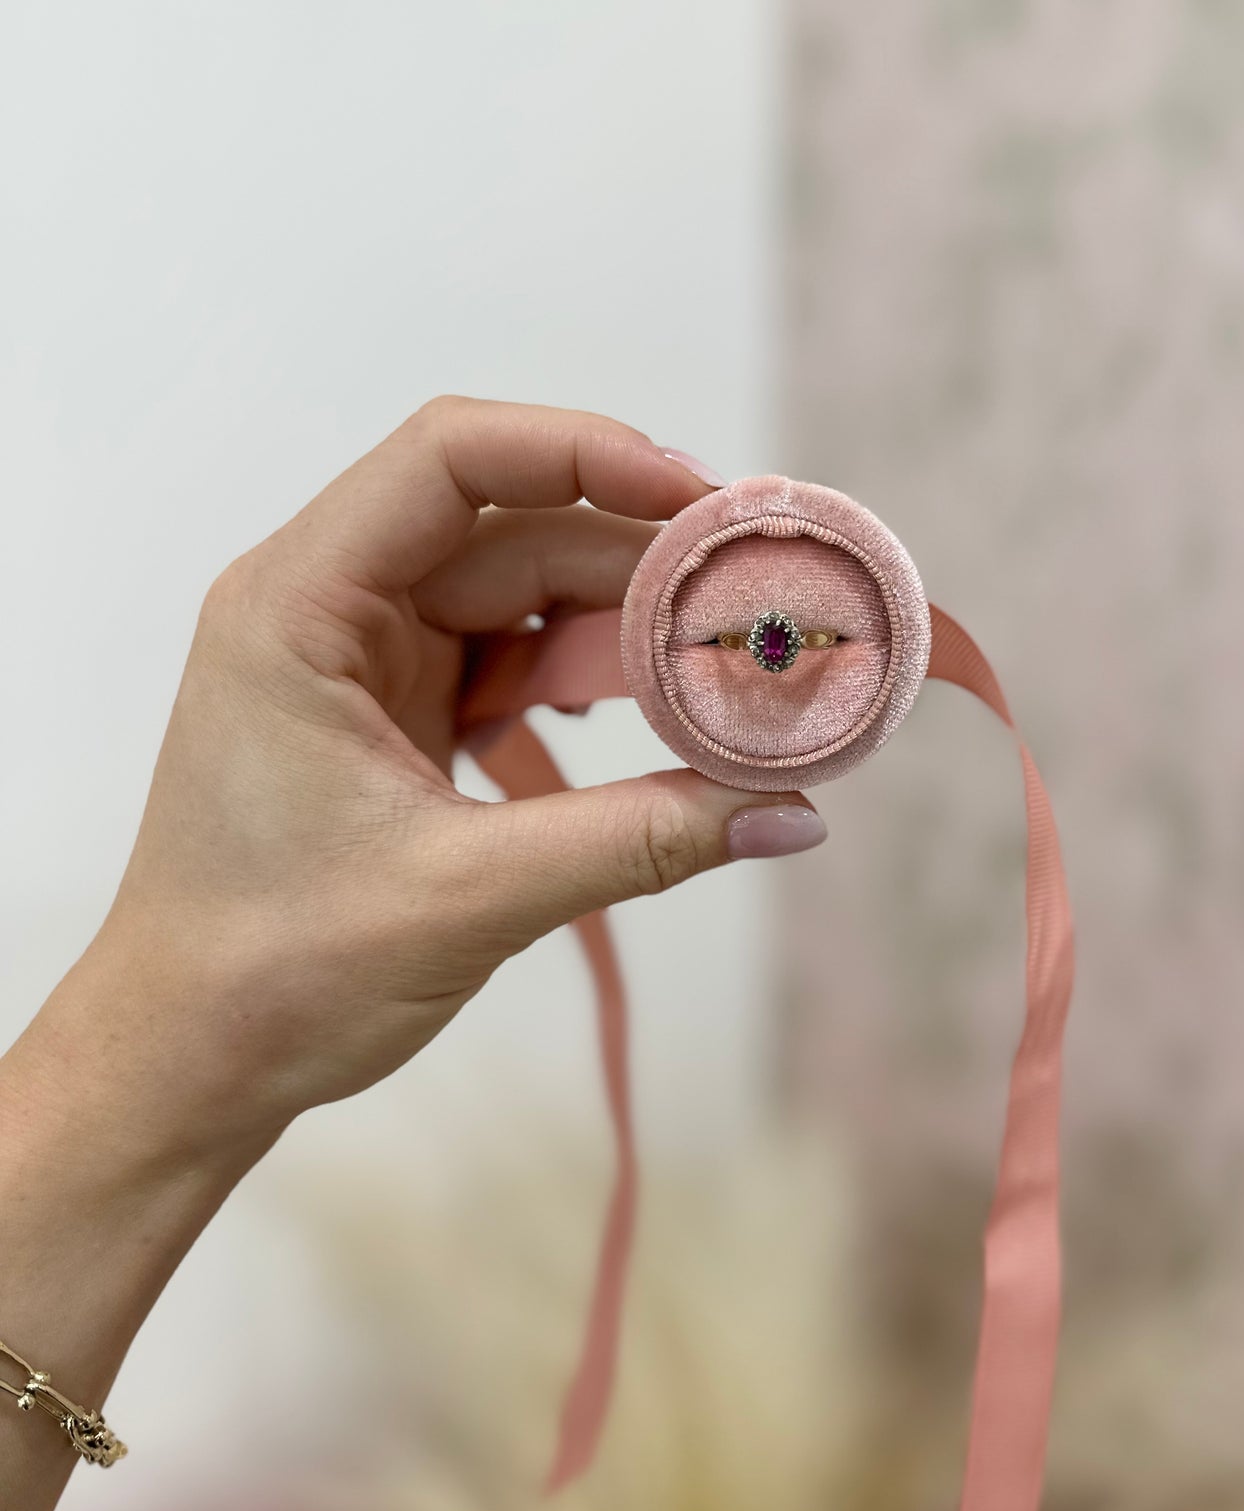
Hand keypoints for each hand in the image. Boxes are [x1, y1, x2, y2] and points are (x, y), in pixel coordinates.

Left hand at [67, 398, 824, 1159]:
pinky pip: (510, 660)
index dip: (583, 450)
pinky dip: (584, 681)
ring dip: (622, 628)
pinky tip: (652, 715)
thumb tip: (789, 812)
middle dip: (638, 560)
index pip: (449, 458)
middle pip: (510, 528)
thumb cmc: (273, 974)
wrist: (187, 1061)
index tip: (701, 500)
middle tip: (756, 602)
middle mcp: (328, 606)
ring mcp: (365, 660)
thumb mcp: (470, 896)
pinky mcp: (396, 712)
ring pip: (521, 595)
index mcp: (299, 608)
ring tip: (725, 668)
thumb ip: (639, 841)